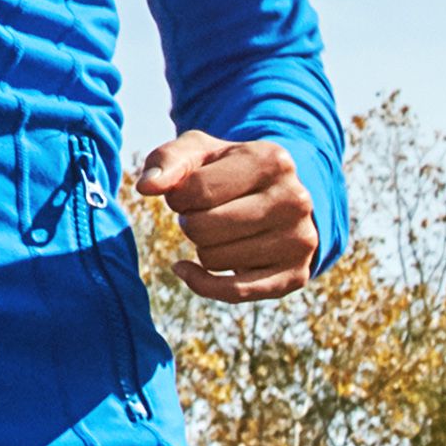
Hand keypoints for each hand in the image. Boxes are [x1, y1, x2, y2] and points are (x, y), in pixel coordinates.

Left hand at [136, 132, 317, 300]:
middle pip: (203, 228)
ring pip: (214, 260)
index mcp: (272, 160)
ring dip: (202, 248)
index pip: (197, 190)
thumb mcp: (199, 152)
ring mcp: (299, 240)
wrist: (278, 199)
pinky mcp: (295, 275)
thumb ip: (167, 160)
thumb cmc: (228, 172)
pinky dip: (201, 283)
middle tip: (205, 214)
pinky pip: (234, 293)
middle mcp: (295, 199)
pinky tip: (188, 269)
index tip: (189, 193)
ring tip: (220, 231)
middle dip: (190, 222)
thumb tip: (146, 187)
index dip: (178, 196)